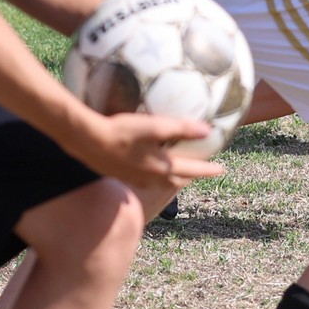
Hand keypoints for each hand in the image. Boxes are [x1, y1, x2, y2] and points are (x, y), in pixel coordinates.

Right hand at [69, 110, 224, 189]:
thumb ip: (181, 128)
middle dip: (192, 175)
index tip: (222, 169)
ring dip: (174, 175)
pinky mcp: (122, 175)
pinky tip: (150, 164)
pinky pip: (147, 178)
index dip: (208, 169)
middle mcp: (150, 178)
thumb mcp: (153, 126)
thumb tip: (207, 130)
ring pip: (162, 181)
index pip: (192, 170)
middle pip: (178, 179)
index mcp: (161, 168)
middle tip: (202, 169)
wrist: (86, 141)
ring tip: (179, 168)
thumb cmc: (120, 132)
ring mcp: (135, 179)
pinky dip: (157, 173)